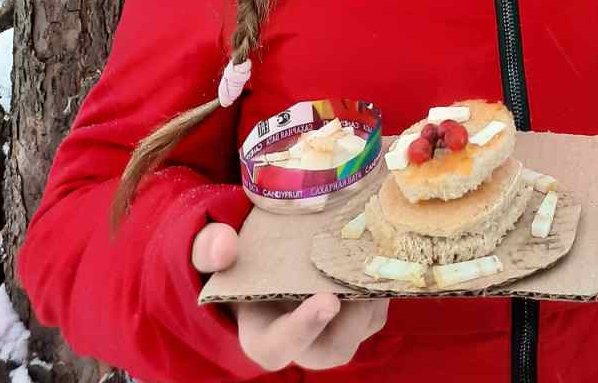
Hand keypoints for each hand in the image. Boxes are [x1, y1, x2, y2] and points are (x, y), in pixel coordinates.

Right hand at [192, 222, 388, 370]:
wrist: (266, 249)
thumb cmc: (237, 258)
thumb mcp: (213, 251)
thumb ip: (211, 249)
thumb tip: (224, 248)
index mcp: (261, 335)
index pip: (278, 348)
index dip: (302, 329)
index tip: (326, 302)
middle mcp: (303, 340)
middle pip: (333, 350)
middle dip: (353, 323)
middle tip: (366, 288)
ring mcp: (334, 327)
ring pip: (363, 326)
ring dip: (375, 299)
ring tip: (380, 259)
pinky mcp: (358, 310)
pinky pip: (377, 306)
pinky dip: (385, 282)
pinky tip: (386, 249)